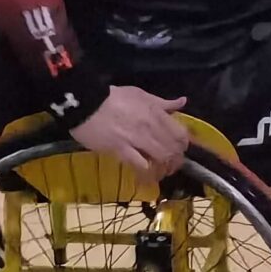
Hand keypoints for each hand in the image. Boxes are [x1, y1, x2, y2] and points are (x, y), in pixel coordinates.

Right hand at [70, 84, 189, 178]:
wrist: (86, 104)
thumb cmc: (114, 97)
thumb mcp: (142, 94)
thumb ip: (163, 103)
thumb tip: (182, 102)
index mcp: (156, 113)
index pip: (180, 134)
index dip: (183, 145)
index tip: (180, 150)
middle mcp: (150, 127)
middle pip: (173, 149)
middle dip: (176, 160)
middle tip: (172, 165)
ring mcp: (136, 139)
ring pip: (161, 158)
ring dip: (164, 168)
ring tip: (161, 172)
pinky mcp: (121, 150)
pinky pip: (140, 165)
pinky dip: (147, 173)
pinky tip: (147, 177)